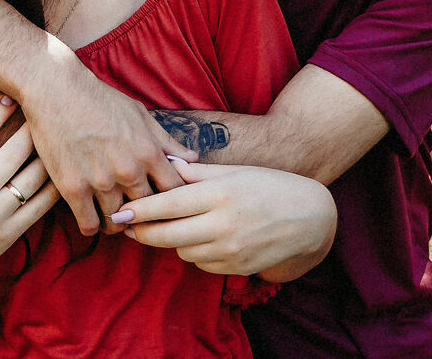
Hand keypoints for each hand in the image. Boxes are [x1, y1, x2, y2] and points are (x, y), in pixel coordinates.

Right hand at [0, 97, 59, 292]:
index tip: (10, 98)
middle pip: (14, 150)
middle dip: (30, 126)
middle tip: (42, 110)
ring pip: (33, 176)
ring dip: (47, 153)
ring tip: (55, 137)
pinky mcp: (11, 232)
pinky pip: (41, 205)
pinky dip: (53, 185)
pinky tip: (58, 170)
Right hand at [20, 62, 190, 235]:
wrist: (57, 90)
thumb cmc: (101, 99)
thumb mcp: (140, 114)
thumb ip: (167, 141)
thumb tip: (193, 159)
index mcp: (148, 152)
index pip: (175, 192)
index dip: (172, 201)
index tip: (165, 203)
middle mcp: (128, 170)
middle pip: (148, 211)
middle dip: (146, 214)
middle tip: (139, 214)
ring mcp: (99, 181)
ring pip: (118, 222)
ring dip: (118, 222)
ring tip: (115, 216)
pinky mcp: (73, 188)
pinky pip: (89, 225)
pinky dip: (93, 225)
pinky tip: (92, 215)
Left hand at [109, 158, 336, 279]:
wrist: (310, 219)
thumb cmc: (270, 186)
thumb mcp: (235, 171)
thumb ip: (198, 171)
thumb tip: (167, 163)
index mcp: (220, 194)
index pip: (169, 205)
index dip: (140, 211)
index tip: (120, 212)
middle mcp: (223, 224)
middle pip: (168, 235)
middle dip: (143, 233)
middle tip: (126, 227)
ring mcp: (231, 250)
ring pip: (182, 252)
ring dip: (173, 241)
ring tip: (174, 226)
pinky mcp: (237, 268)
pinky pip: (202, 264)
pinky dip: (195, 253)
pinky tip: (202, 238)